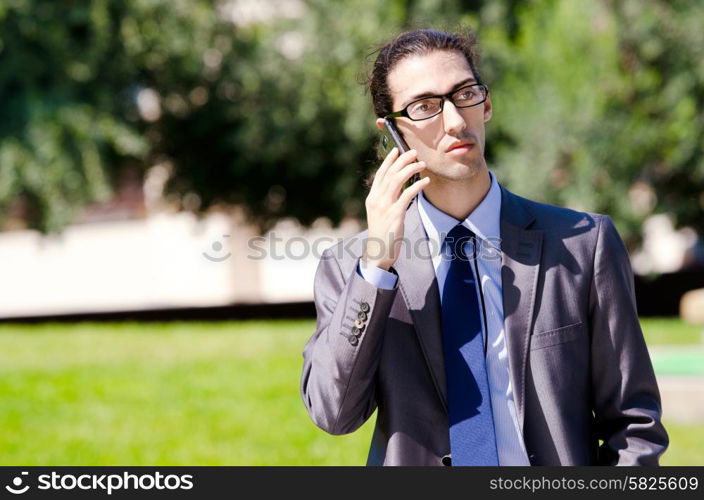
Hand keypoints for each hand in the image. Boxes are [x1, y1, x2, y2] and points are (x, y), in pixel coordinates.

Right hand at [363, 148, 429, 270]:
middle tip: (414, 153)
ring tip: (422, 164)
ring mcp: (385, 206)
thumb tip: (399, 186)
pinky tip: (425, 181)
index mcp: (372, 198)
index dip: (389, 160)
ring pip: (397, 180)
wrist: (378, 252)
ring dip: (411, 169)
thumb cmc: (382, 233)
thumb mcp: (380, 213)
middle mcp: (377, 199)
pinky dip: (417, 185)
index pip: (380, 174)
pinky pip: (407, 195)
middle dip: (403, 160)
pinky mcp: (395, 214)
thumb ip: (386, 199)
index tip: (397, 150)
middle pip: (390, 173)